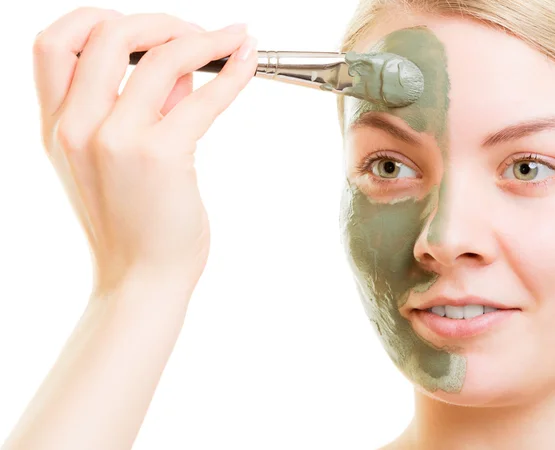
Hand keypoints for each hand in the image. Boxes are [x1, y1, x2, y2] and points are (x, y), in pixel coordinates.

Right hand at [32, 7, 256, 294]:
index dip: (97, 19)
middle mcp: (76, 128)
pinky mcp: (160, 156)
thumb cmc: (135, 224)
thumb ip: (141, 107)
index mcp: (59, 127)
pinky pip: (203, 97)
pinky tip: (247, 61)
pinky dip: (232, 72)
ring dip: (201, 37)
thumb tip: (180, 64)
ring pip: (159, 56)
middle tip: (195, 32)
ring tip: (230, 41)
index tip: (142, 26)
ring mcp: (115, 141)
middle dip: (159, 20)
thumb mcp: (114, 161)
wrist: (143, 279)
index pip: (55, 43)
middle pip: (106, 33)